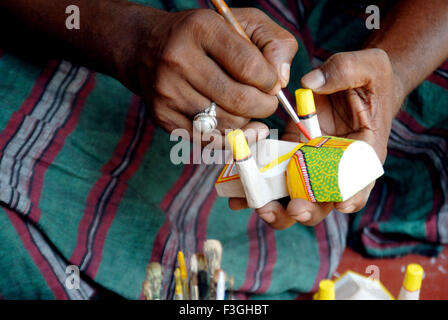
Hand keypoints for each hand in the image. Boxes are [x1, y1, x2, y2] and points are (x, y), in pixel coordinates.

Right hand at [119, 7, 297, 136]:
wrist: (147, 48)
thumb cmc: (203, 37)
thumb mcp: (242, 23)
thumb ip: (275, 43)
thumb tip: (281, 82)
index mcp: (201, 29)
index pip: (250, 67)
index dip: (270, 81)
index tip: (271, 83)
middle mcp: (179, 60)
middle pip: (239, 100)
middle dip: (264, 106)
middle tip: (266, 102)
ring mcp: (168, 92)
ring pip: (226, 123)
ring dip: (247, 121)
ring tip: (246, 109)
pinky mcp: (163, 117)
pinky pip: (208, 140)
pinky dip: (229, 137)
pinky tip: (237, 127)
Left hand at [230, 49, 405, 229]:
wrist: (350, 84)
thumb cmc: (367, 80)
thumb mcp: (368, 67)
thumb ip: (345, 71)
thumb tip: (309, 84)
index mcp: (361, 153)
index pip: (361, 181)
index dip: (353, 196)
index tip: (341, 205)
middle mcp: (334, 168)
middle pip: (323, 201)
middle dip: (309, 210)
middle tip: (294, 209)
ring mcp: (309, 165)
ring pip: (294, 197)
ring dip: (278, 209)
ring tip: (260, 207)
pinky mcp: (289, 157)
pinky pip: (272, 178)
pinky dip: (255, 189)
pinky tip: (237, 197)